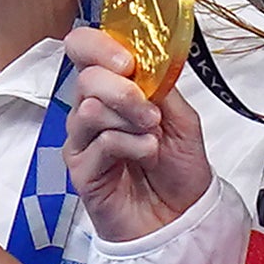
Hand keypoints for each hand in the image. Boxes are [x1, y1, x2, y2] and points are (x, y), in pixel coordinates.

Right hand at [64, 25, 212, 241]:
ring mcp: (82, 140)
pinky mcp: (80, 168)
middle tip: (151, 113)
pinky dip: (131, 145)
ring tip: (152, 136)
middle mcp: (91, 110)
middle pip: (86, 78)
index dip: (98, 45)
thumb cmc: (179, 171)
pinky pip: (101, 142)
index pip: (83, 50)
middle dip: (124, 90)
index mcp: (111, 90)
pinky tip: (145, 155)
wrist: (181, 217)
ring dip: (130, 119)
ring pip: (90, 108)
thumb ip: (160, 87)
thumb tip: (142, 61)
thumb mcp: (182, 118)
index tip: (127, 60)